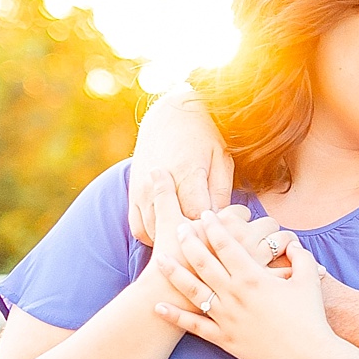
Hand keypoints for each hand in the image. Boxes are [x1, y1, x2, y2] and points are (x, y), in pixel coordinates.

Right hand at [129, 89, 233, 243]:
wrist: (169, 116)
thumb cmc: (204, 137)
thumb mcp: (222, 158)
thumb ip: (221, 191)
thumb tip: (221, 222)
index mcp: (187, 173)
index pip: (197, 216)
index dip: (212, 231)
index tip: (225, 235)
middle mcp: (160, 184)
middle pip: (175, 228)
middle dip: (195, 240)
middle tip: (211, 242)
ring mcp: (142, 191)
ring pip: (155, 233)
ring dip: (174, 240)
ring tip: (194, 241)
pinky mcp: (133, 195)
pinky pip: (139, 229)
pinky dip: (155, 236)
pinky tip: (173, 232)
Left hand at [155, 210, 333, 358]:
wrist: (306, 356)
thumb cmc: (310, 318)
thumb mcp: (310, 280)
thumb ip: (301, 258)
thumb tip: (293, 246)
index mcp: (254, 278)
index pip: (227, 245)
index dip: (215, 227)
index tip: (206, 215)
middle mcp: (234, 294)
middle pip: (204, 262)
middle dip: (190, 241)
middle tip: (181, 227)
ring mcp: (226, 317)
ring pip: (192, 290)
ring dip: (173, 273)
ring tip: (159, 259)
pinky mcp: (223, 338)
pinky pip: (193, 326)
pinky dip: (174, 316)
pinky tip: (158, 306)